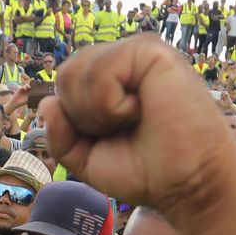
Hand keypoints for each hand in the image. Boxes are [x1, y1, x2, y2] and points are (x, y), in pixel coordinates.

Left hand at [38, 34, 235, 214]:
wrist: (188, 184)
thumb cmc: (148, 172)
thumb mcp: (88, 160)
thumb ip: (61, 137)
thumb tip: (47, 103)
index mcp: (111, 79)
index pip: (64, 85)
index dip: (75, 121)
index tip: (113, 138)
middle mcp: (123, 60)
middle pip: (64, 75)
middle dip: (82, 117)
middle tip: (124, 129)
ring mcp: (137, 52)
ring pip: (75, 72)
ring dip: (97, 112)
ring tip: (135, 119)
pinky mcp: (151, 50)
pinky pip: (100, 72)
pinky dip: (112, 104)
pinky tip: (141, 109)